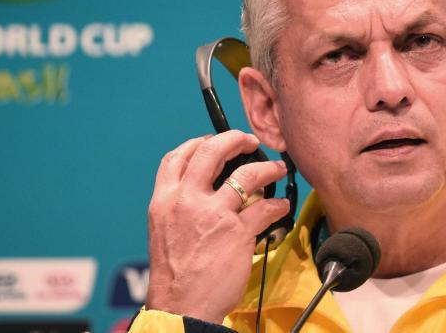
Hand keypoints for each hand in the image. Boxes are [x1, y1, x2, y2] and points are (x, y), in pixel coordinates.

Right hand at [146, 131, 290, 323]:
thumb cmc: (175, 273)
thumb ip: (180, 205)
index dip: (198, 142)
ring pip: (246, 174)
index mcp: (165, 200)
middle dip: (234, 139)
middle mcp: (186, 201)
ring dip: (266, 168)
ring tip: (276, 168)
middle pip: (211, 151)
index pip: (177, 157)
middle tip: (249, 142)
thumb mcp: (164, 229)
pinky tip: (281, 205)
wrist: (181, 306)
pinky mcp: (237, 232)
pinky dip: (277, 204)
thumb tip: (205, 188)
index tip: (213, 140)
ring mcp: (213, 215)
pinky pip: (265, 208)